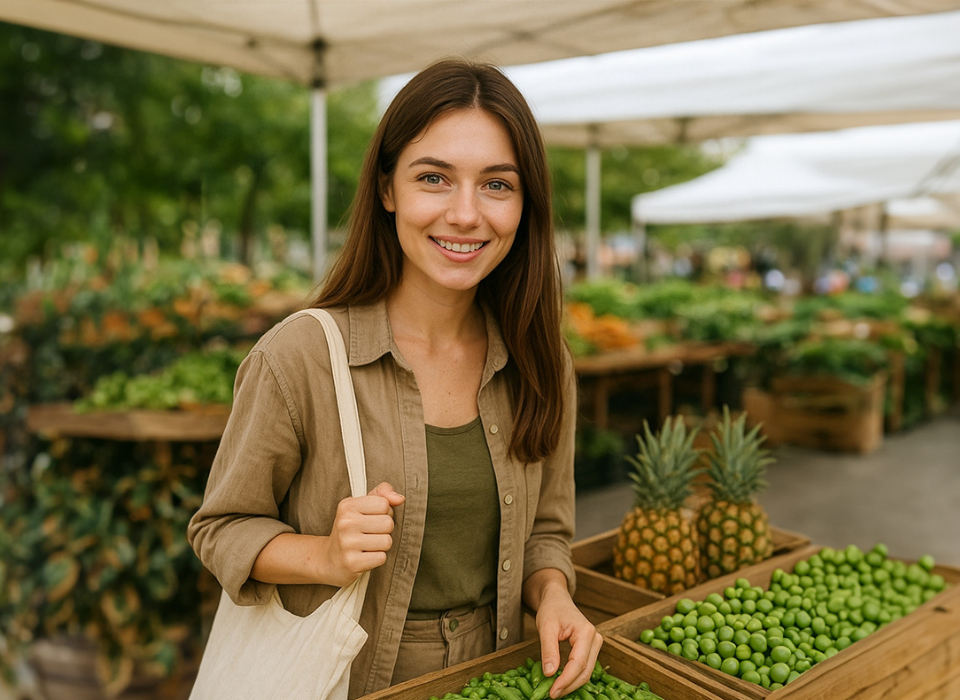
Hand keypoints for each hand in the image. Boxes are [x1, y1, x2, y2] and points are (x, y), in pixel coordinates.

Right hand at [324, 481, 404, 585]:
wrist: (329, 559)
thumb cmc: (351, 529)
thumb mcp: (361, 506)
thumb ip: (382, 494)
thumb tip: (400, 499)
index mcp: (347, 506)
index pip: (384, 504)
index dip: (384, 512)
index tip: (371, 519)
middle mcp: (345, 523)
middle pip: (388, 523)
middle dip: (384, 530)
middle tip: (370, 534)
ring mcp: (347, 543)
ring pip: (387, 541)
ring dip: (381, 545)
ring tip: (368, 545)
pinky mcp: (352, 563)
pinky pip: (381, 558)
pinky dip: (377, 558)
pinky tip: (364, 556)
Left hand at [524, 570, 602, 698]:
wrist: (557, 600)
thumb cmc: (551, 610)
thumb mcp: (546, 627)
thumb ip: (548, 649)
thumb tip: (549, 673)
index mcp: (586, 632)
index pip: (578, 663)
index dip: (566, 680)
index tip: (552, 692)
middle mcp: (595, 639)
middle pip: (585, 671)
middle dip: (569, 686)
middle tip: (551, 695)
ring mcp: (595, 645)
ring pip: (586, 672)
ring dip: (571, 684)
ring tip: (554, 690)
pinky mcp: (591, 649)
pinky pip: (584, 668)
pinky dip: (573, 678)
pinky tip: (561, 682)